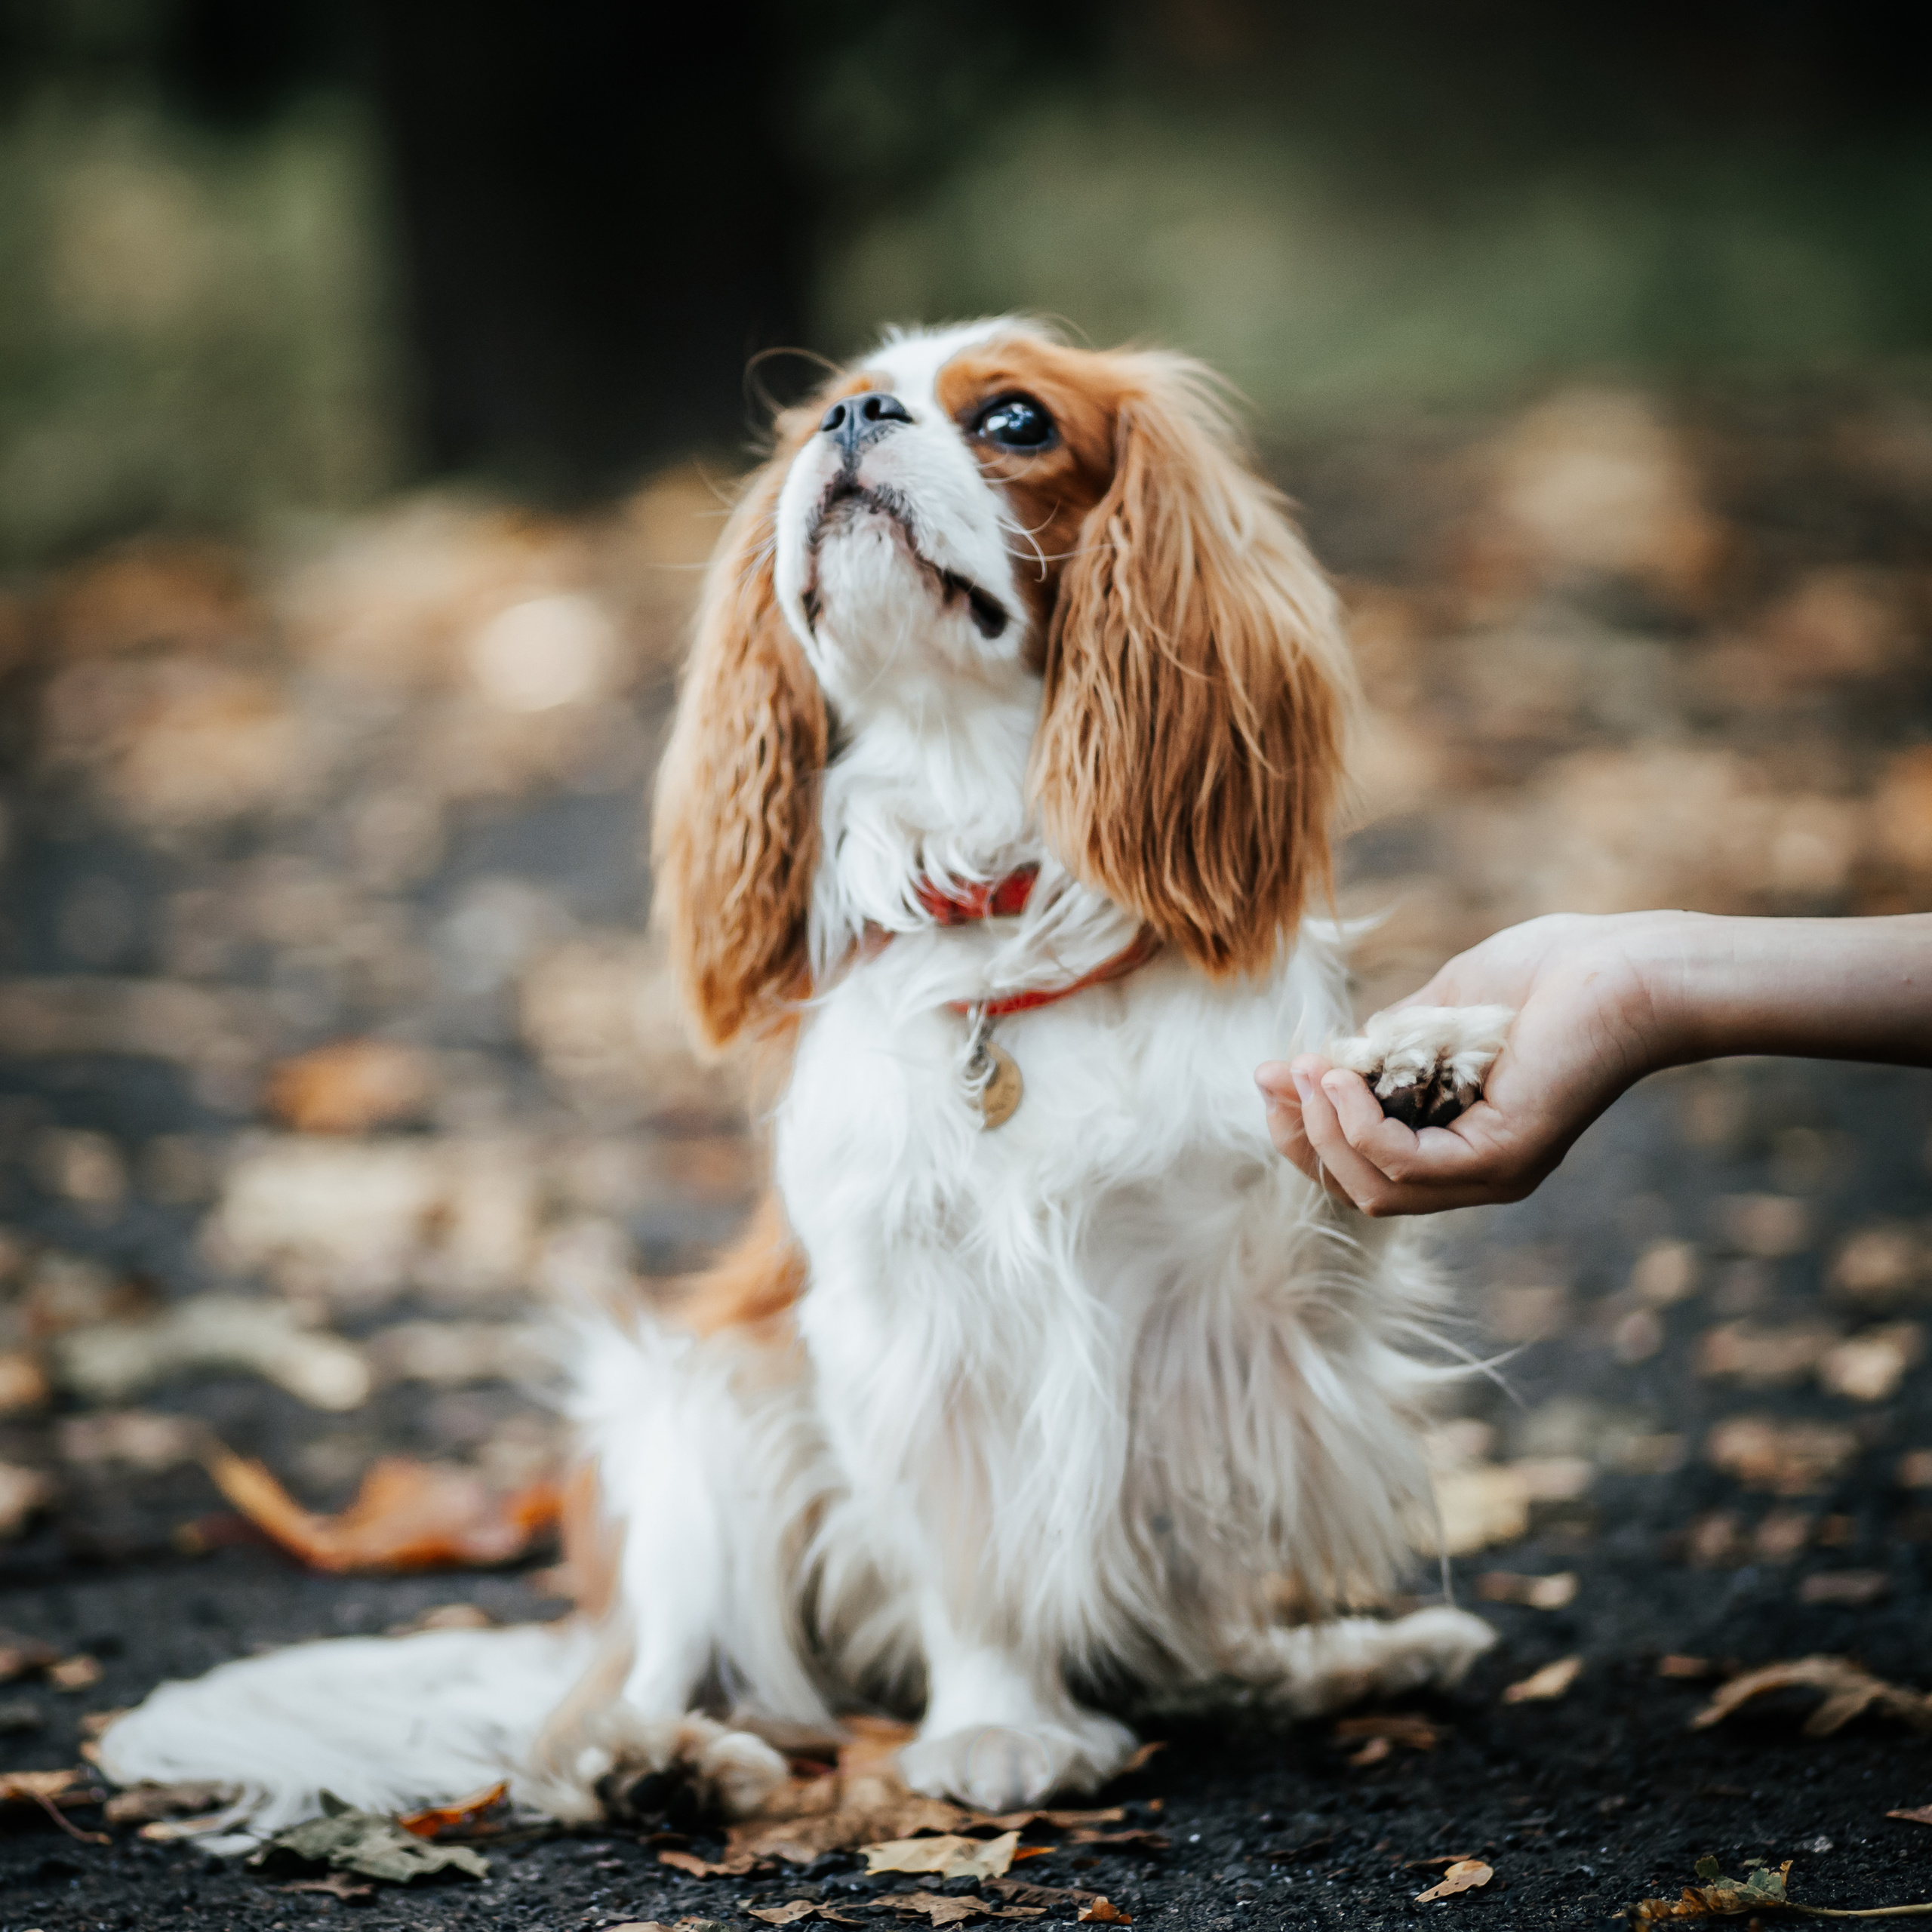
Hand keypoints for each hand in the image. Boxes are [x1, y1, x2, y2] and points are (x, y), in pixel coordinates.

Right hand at [1256, 912, 1678, 1214]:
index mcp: (1467, 1142)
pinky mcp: (1505, 1156)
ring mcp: (1494, 1172)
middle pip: (1359, 1189)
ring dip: (1322, 1131)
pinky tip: (1334, 1076)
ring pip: (1374, 1187)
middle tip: (1270, 1080)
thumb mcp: (1444, 1007)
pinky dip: (1357, 1125)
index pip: (1366, 1166)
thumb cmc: (1553, 973)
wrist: (1631, 965)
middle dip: (1301, 1137)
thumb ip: (1390, 1042)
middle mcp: (1481, 1172)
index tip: (1270, 1075)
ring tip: (1300, 1072)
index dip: (1307, 1129)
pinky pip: (1406, 1163)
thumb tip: (1324, 1058)